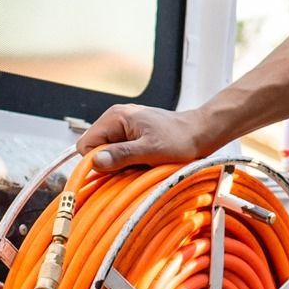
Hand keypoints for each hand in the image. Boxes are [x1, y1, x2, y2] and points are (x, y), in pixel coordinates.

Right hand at [76, 105, 207, 172]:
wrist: (202, 132)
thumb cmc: (181, 140)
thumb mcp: (151, 150)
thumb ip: (122, 155)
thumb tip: (96, 162)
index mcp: (115, 117)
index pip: (86, 145)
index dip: (96, 162)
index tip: (116, 171)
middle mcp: (116, 119)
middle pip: (96, 150)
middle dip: (111, 164)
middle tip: (134, 168)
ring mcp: (124, 128)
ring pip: (108, 155)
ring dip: (121, 165)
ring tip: (142, 165)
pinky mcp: (132, 137)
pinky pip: (120, 155)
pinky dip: (129, 163)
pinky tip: (144, 164)